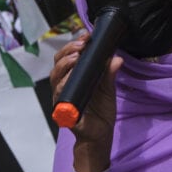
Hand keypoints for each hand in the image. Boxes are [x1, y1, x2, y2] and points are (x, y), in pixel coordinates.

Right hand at [50, 34, 122, 171]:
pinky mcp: (62, 110)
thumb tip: (116, 58)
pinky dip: (64, 84)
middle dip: (67, 51)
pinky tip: (70, 78)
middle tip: (81, 46)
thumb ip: (109, 74)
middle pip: (57, 63)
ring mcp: (61, 98)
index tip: (87, 36)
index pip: (67, 57)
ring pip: (55, 77)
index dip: (74, 44)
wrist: (100, 136)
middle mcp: (63, 86)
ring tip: (75, 57)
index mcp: (73, 77)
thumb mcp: (108, 89)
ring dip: (64, 64)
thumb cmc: (101, 111)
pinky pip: (59, 95)